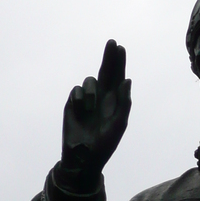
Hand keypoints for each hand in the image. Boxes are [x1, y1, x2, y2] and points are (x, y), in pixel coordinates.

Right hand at [60, 40, 131, 186]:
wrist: (84, 157)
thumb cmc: (104, 144)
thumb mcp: (119, 125)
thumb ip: (124, 103)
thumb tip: (127, 80)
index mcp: (114, 102)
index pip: (117, 77)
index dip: (118, 62)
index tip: (120, 47)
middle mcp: (100, 97)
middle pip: (104, 71)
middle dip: (108, 57)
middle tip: (112, 43)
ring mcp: (86, 100)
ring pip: (90, 81)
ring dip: (92, 91)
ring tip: (91, 108)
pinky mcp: (72, 103)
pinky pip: (76, 90)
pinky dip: (80, 99)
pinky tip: (82, 111)